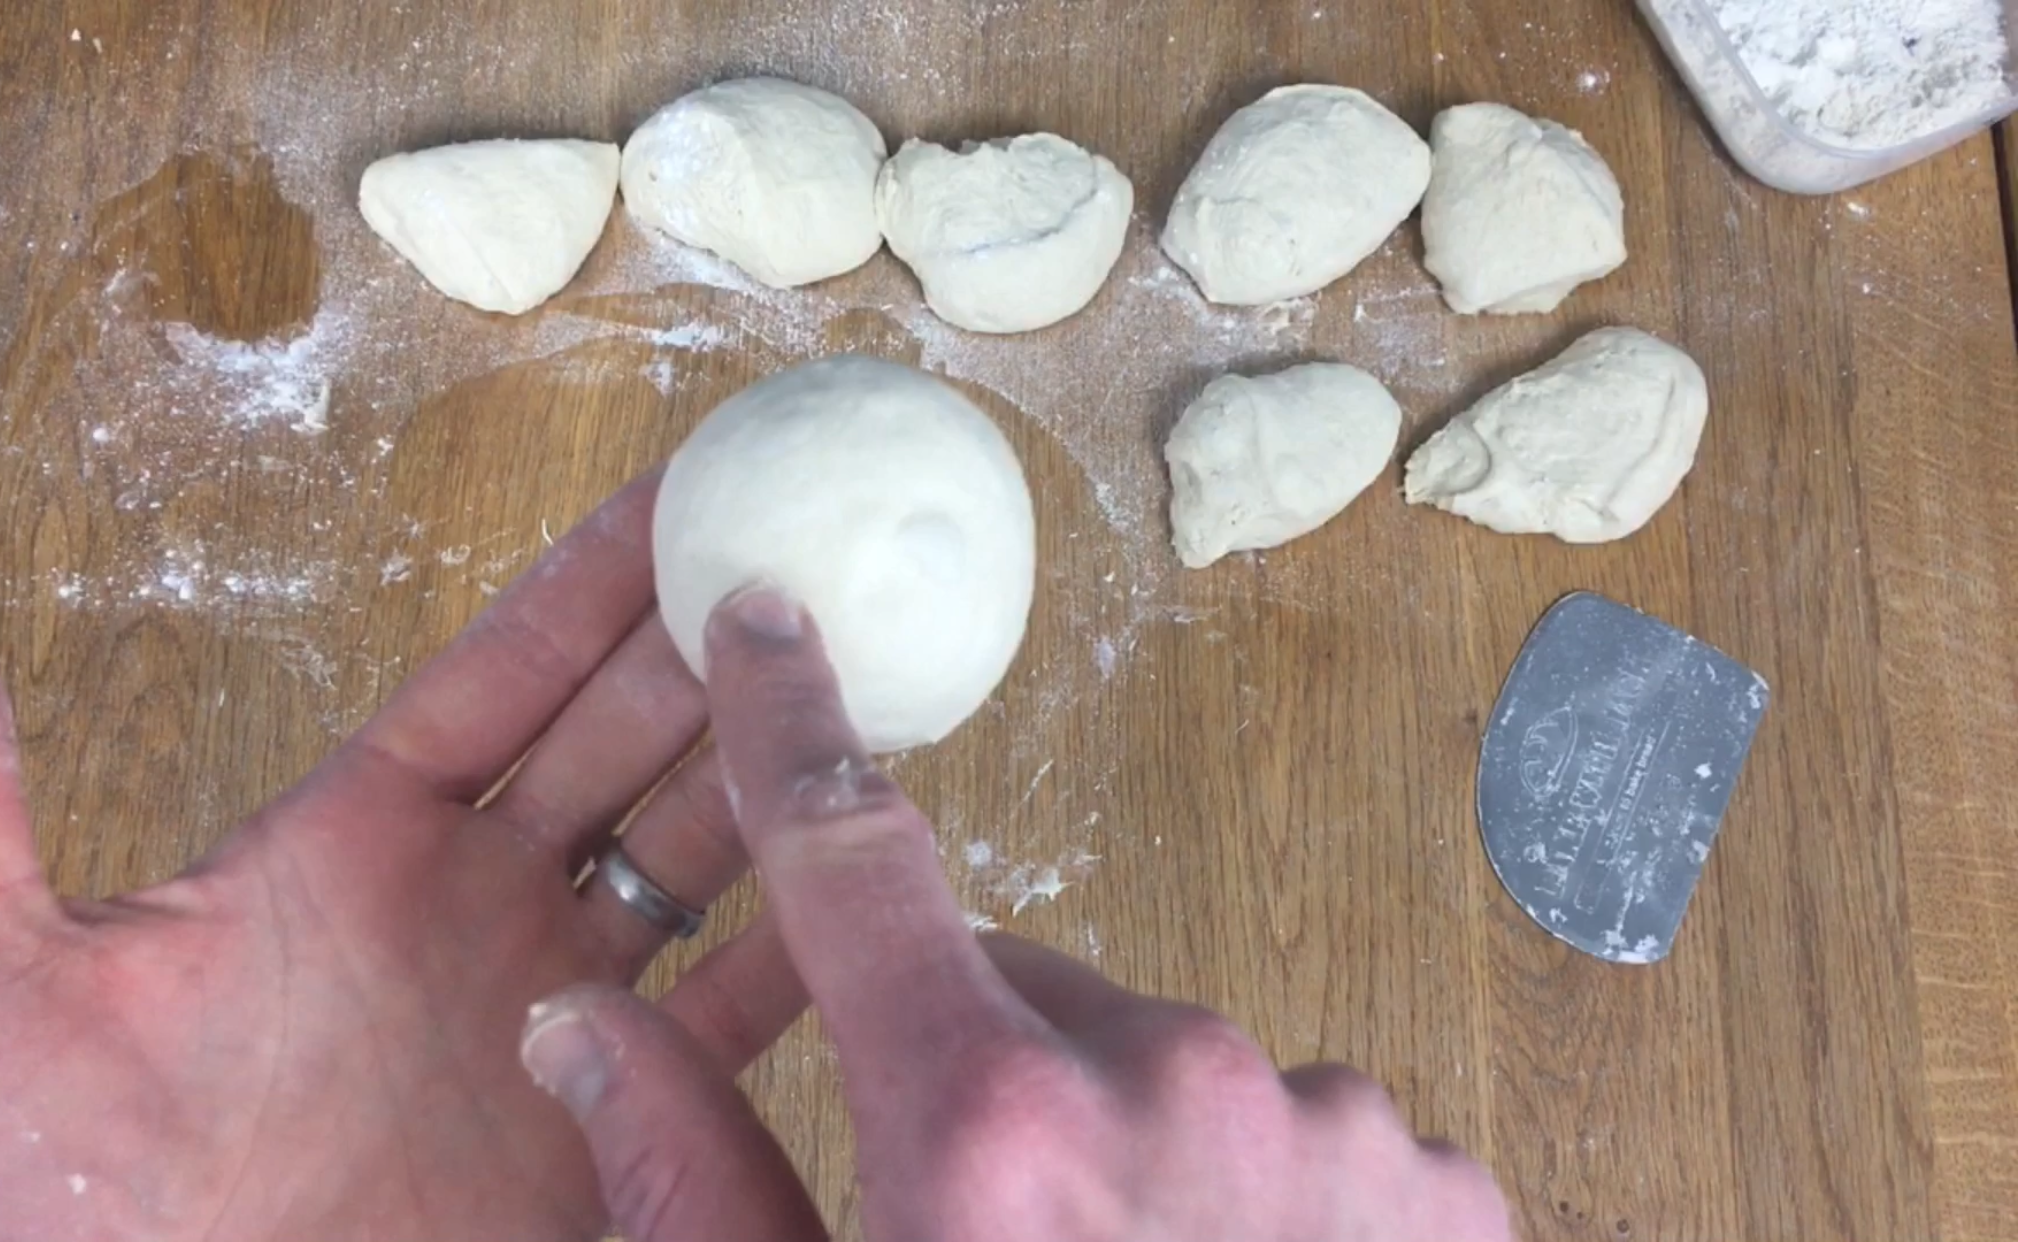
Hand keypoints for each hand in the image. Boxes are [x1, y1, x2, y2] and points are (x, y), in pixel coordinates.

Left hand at [0, 473, 821, 1240]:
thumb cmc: (41, 1205)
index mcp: (352, 848)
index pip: (503, 678)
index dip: (590, 580)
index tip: (676, 481)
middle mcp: (475, 918)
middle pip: (628, 738)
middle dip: (712, 633)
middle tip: (808, 532)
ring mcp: (553, 1024)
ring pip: (700, 855)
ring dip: (778, 762)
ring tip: (864, 662)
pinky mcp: (606, 1134)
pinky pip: (732, 1025)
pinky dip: (808, 950)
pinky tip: (876, 877)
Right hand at [520, 587, 1515, 1241]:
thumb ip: (683, 1180)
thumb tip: (584, 1022)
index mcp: (994, 1126)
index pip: (857, 866)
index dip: (792, 731)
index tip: (771, 623)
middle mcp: (1185, 1084)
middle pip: (1028, 998)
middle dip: (979, 1077)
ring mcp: (1344, 1134)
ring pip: (1176, 1076)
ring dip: (1126, 1153)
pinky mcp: (1449, 1197)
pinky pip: (1312, 1142)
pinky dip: (1258, 1201)